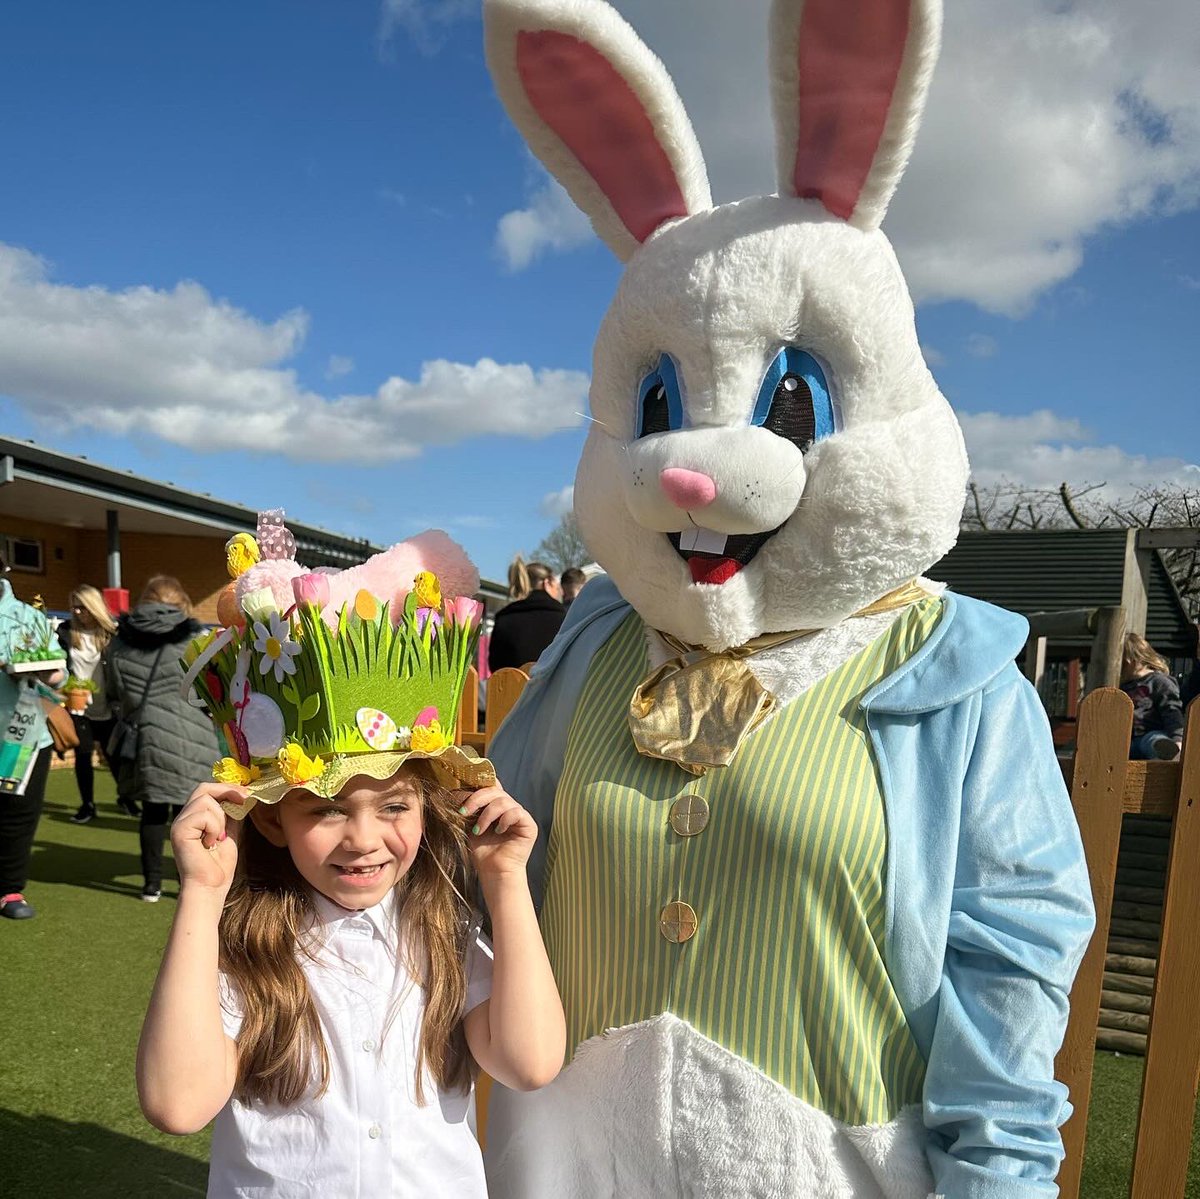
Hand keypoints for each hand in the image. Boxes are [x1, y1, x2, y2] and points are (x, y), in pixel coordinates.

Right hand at [171, 783, 246, 897]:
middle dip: (228, 790)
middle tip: (246, 798)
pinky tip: (210, 844)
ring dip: (221, 818)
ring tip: (219, 838)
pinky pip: (203, 815)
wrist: (210, 887)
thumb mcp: (230, 831)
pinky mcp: (179, 831)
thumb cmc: (219, 865)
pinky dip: (214, 828)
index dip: (227, 788)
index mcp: (194, 817)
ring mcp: (179, 824)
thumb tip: (241, 794)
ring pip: (206, 800)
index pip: (207, 790)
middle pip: (203, 788)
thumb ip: (231, 813)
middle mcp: (183, 818)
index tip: (247, 793)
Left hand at [457, 785, 536, 879]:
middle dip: (476, 799)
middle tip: (463, 812)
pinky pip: (516, 812)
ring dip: (487, 814)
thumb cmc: (482, 850)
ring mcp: (520, 814)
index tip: (459, 796)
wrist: (493, 872)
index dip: (476, 784)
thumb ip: (466, 808)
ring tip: (478, 830)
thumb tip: (453, 792)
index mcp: (495, 804)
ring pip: (503, 800)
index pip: (489, 784)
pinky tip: (498, 832)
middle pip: (494, 789)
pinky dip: (504, 820)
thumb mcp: (469, 825)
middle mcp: (509, 806)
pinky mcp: (529, 824)